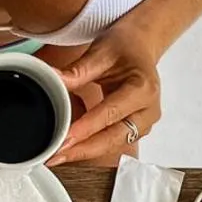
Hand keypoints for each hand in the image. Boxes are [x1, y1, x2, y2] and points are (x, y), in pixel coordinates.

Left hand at [49, 25, 161, 165]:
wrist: (141, 46)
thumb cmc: (125, 46)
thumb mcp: (101, 52)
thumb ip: (77, 70)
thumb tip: (53, 80)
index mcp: (143, 88)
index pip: (110, 113)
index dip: (86, 128)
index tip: (65, 139)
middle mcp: (148, 110)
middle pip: (113, 138)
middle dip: (84, 149)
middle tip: (57, 155)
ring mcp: (144, 123)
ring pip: (113, 145)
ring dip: (86, 151)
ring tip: (60, 155)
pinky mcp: (137, 129)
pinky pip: (113, 142)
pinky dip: (92, 145)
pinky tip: (73, 148)